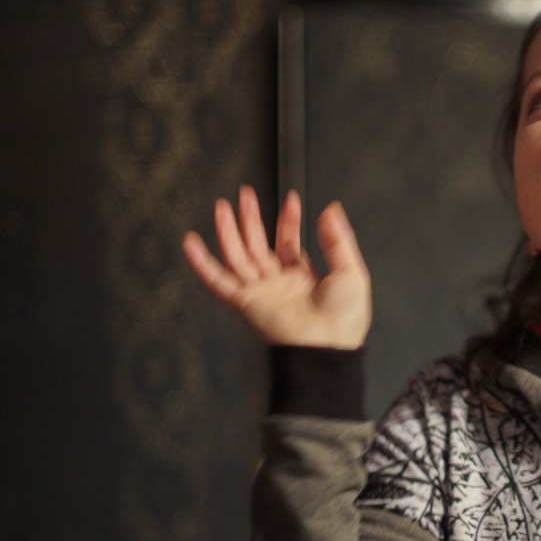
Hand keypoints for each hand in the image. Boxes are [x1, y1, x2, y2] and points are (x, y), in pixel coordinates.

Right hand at [182, 185, 371, 348]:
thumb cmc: (345, 317)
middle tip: (245, 194)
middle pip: (258, 246)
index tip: (291, 199)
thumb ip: (337, 240)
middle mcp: (278, 284)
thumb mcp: (350, 271)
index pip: (288, 243)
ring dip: (228, 232)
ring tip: (222, 206)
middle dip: (251, 220)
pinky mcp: (245, 303)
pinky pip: (218, 282)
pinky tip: (190, 243)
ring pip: (237, 257)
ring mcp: (260, 293)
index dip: (288, 221)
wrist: (328, 346)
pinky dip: (202, 264)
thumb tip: (330, 209)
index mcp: (303, 278)